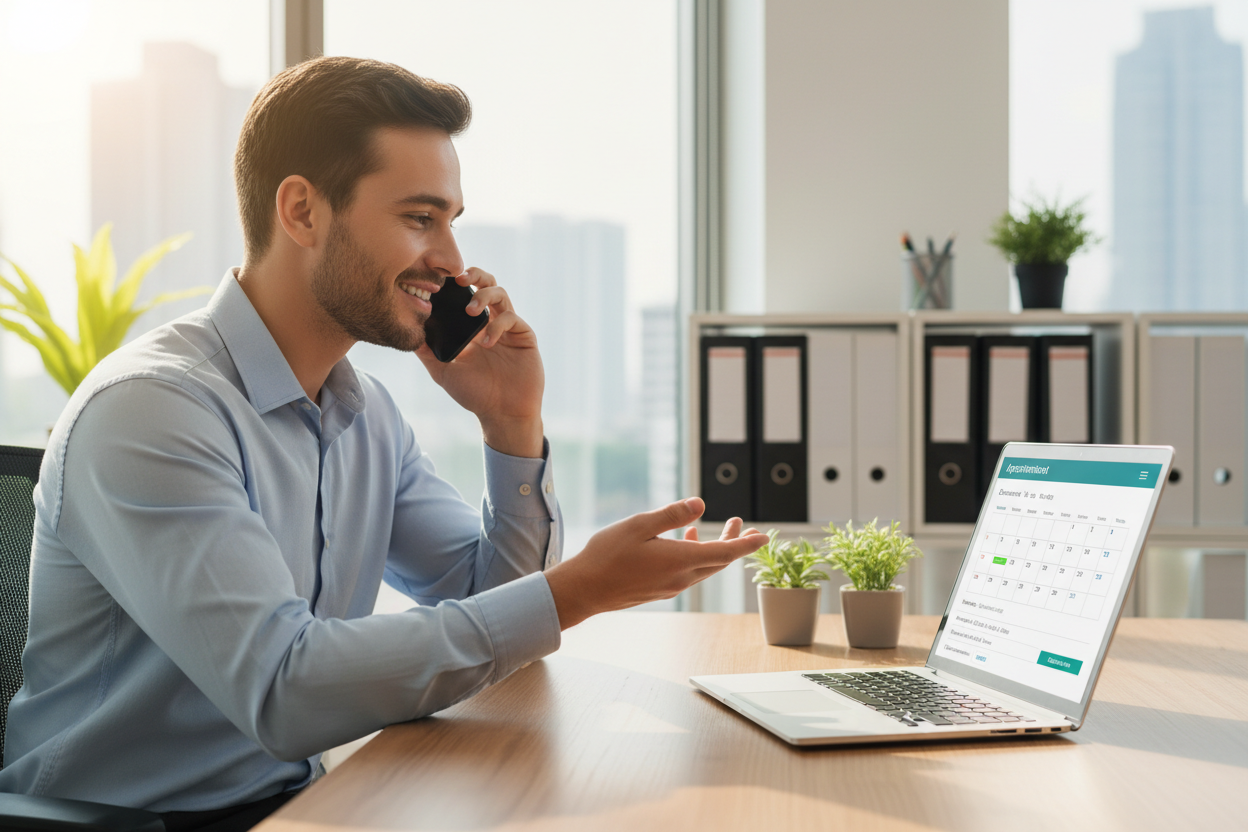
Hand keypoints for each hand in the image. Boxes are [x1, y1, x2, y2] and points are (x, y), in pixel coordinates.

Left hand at [416, 268, 544, 456]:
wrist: (502, 413)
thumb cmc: (475, 393)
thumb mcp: (443, 371)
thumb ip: (426, 351)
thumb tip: (406, 331)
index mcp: (472, 325)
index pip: (465, 293)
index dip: (455, 282)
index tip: (440, 279)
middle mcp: (491, 320)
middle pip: (487, 283)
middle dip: (474, 274)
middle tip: (460, 280)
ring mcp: (508, 327)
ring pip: (500, 294)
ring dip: (484, 296)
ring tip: (471, 311)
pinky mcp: (524, 336)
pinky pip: (511, 318)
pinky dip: (496, 325)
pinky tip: (486, 342)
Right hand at [543, 497, 768, 628]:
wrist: (585, 590)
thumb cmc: (607, 555)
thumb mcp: (639, 526)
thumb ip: (672, 515)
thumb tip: (701, 505)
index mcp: (680, 561)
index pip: (725, 553)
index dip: (747, 544)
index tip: (765, 537)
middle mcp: (681, 578)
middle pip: (718, 561)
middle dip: (734, 542)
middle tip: (744, 526)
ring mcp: (670, 586)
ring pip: (703, 567)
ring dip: (714, 549)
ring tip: (716, 531)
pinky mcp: (660, 590)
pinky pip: (688, 572)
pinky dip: (696, 556)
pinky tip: (685, 542)